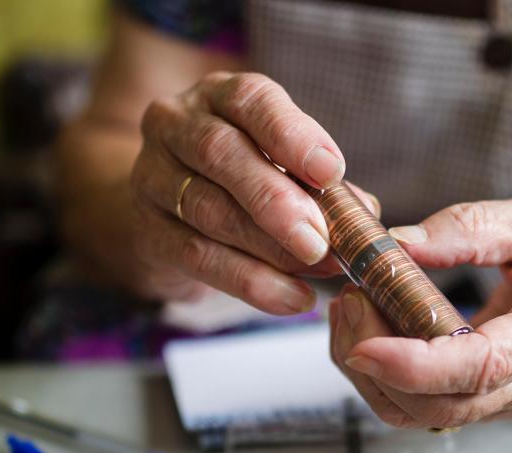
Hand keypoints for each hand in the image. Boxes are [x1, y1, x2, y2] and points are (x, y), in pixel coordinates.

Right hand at [129, 71, 378, 312]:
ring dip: (268, 246)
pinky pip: (196, 256)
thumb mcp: (281, 165)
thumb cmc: (242, 180)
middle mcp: (176, 124)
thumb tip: (364, 212)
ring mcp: (151, 176)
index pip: (250, 100)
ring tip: (315, 270)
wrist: (169, 213)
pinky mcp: (146, 231)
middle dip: (276, 199)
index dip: (292, 134)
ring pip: (207, 209)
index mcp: (219, 96)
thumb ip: (321, 184)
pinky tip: (291, 298)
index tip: (331, 170)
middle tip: (319, 238)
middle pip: (220, 153)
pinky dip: (248, 281)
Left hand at [329, 194, 511, 427]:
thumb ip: (469, 227)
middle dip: (382, 367)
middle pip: (449, 405)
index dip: (419, 366)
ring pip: (432, 415)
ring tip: (354, 311)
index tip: (364, 345)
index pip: (486, 365)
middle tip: (348, 303)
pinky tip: (374, 330)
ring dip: (377, 377)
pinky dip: (391, 378)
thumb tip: (398, 243)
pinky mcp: (495, 399)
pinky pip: (433, 407)